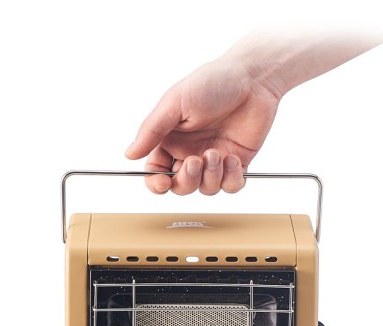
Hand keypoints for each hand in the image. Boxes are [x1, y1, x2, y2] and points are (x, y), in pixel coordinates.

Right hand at [125, 57, 280, 194]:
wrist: (253, 79)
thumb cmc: (213, 82)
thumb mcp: (175, 103)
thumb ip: (151, 130)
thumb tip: (129, 154)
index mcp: (171, 140)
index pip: (156, 172)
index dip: (157, 183)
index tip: (164, 183)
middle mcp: (191, 152)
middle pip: (181, 187)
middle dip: (187, 180)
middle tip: (197, 161)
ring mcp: (214, 160)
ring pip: (206, 189)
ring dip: (211, 176)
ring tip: (218, 153)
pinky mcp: (237, 163)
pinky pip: (231, 187)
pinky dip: (232, 179)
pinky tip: (234, 159)